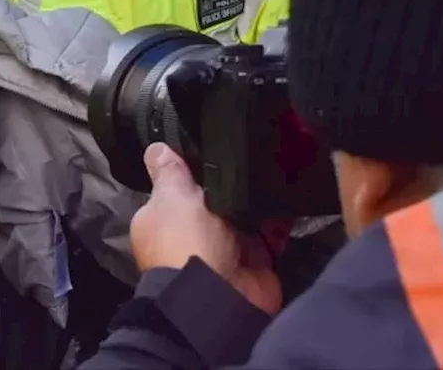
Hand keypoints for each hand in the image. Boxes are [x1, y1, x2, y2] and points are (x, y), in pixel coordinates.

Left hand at [130, 144, 285, 314]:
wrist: (219, 295)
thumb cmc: (184, 241)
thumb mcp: (170, 197)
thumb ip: (168, 173)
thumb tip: (155, 148)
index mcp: (162, 219)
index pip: (175, 189)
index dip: (190, 172)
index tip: (209, 146)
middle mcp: (193, 233)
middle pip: (215, 199)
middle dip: (229, 184)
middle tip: (247, 151)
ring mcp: (227, 246)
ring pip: (246, 213)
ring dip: (257, 198)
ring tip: (271, 165)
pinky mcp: (257, 257)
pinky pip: (273, 231)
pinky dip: (281, 217)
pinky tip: (287, 191)